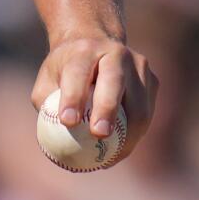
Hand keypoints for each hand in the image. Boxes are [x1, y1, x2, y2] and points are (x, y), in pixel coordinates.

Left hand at [32, 35, 159, 160]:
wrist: (95, 42)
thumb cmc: (65, 69)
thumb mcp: (47, 79)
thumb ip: (46, 104)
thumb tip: (53, 139)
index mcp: (84, 50)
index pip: (78, 73)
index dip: (74, 97)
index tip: (67, 122)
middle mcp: (115, 54)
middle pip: (114, 82)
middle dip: (108, 110)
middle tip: (98, 136)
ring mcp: (138, 66)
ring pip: (138, 103)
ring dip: (127, 133)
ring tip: (110, 157)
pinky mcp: (152, 81)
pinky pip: (146, 113)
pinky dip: (134, 135)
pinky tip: (120, 151)